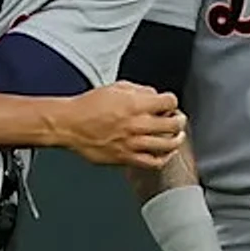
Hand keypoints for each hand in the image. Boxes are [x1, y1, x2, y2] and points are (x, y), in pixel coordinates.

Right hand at [52, 83, 185, 167]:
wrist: (70, 125)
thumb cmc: (88, 106)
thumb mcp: (116, 87)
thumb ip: (139, 90)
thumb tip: (154, 96)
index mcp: (135, 104)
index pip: (170, 102)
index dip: (172, 101)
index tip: (169, 104)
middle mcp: (137, 125)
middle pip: (173, 124)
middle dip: (179, 120)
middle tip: (178, 119)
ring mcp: (133, 143)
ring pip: (168, 145)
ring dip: (177, 139)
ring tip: (177, 136)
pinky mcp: (126, 158)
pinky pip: (153, 163)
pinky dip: (164, 158)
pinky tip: (166, 154)